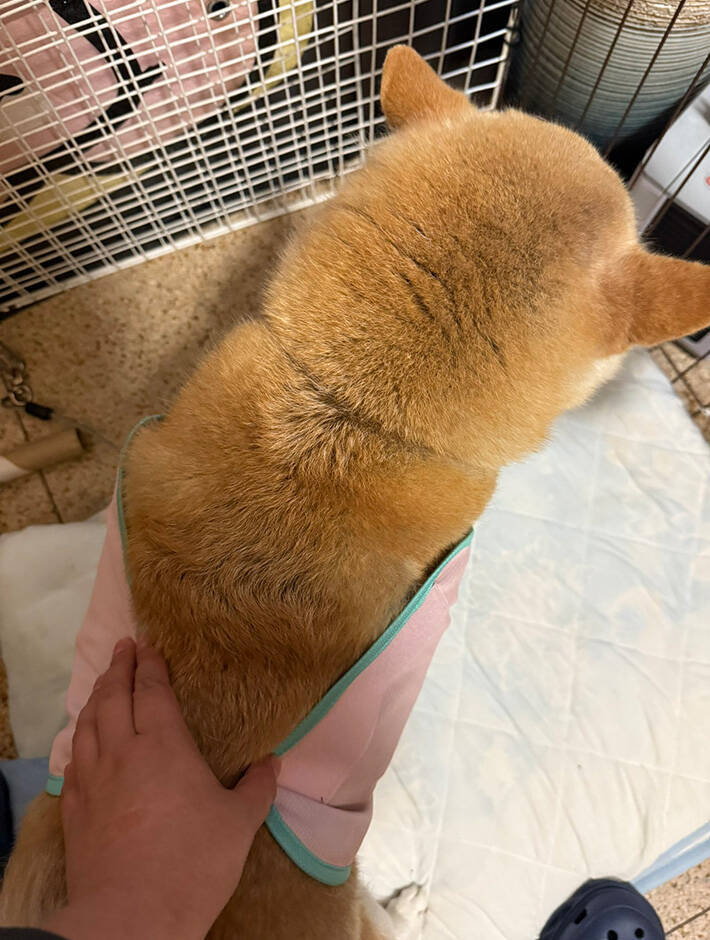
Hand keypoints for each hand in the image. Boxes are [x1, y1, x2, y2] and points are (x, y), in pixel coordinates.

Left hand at [43, 637, 276, 939]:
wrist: (131, 914)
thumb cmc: (193, 861)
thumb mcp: (239, 824)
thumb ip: (256, 788)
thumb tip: (272, 763)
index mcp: (163, 746)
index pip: (152, 692)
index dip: (150, 665)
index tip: (148, 644)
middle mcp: (123, 752)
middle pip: (114, 697)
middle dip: (119, 667)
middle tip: (124, 647)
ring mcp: (93, 779)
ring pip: (88, 723)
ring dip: (95, 696)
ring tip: (102, 684)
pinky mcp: (75, 808)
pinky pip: (73, 758)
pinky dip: (79, 737)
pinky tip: (83, 740)